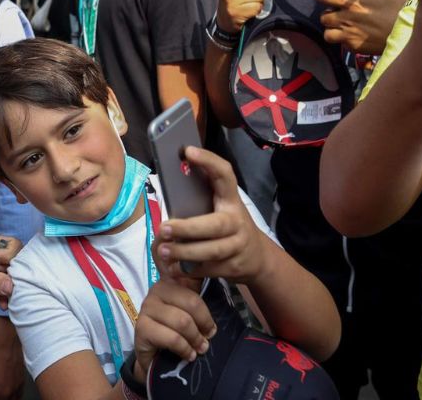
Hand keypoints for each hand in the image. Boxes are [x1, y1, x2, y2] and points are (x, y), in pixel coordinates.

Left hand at [0, 234, 21, 308]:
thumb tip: (11, 286)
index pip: (13, 245)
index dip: (10, 255)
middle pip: (14, 263)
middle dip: (14, 275)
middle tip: (8, 285)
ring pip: (9, 279)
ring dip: (11, 289)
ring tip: (9, 298)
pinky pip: (1, 292)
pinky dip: (4, 298)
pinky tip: (3, 305)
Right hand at [131, 277, 215, 382]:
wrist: (154, 358)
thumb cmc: (175, 332)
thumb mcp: (189, 313)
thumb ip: (199, 301)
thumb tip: (219, 288)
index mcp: (170, 282)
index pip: (196, 289)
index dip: (206, 312)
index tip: (211, 328)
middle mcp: (156, 290)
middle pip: (192, 303)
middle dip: (203, 325)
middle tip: (207, 339)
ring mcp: (147, 307)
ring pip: (182, 321)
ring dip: (195, 339)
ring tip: (199, 349)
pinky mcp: (141, 327)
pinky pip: (172, 338)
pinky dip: (184, 349)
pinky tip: (188, 355)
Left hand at [156, 147, 269, 281]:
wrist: (258, 259)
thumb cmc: (229, 227)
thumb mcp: (222, 208)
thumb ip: (204, 197)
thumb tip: (173, 176)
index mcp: (231, 200)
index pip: (225, 175)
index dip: (208, 161)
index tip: (188, 151)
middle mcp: (238, 221)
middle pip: (214, 225)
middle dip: (188, 228)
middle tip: (163, 228)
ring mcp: (238, 246)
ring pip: (211, 251)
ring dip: (184, 252)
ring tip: (163, 250)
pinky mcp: (234, 267)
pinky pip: (209, 269)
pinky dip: (190, 269)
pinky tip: (174, 267)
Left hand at [297, 0, 405, 53]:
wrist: (409, 33)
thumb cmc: (399, 8)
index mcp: (353, 1)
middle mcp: (347, 18)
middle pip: (323, 17)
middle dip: (328, 15)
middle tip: (340, 13)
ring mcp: (349, 34)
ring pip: (327, 33)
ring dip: (332, 30)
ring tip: (343, 27)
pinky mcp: (354, 47)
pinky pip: (340, 44)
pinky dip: (343, 40)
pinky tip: (354, 36)